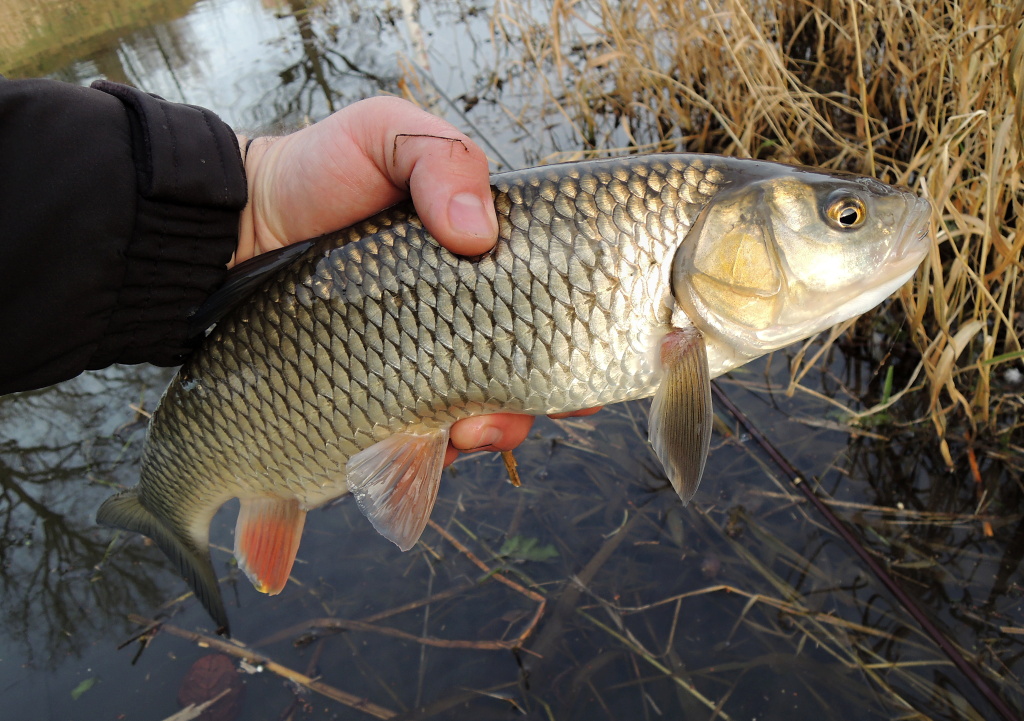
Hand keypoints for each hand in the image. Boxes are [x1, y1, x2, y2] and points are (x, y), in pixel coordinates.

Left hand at [237, 97, 598, 465]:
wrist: (234, 230)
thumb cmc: (317, 173)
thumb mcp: (385, 134)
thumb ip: (441, 158)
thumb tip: (480, 233)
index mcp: (485, 265)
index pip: (551, 308)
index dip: (577, 343)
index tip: (583, 373)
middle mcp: (463, 321)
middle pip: (529, 376)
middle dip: (535, 405)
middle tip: (507, 410)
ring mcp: (423, 365)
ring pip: (483, 420)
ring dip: (489, 435)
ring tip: (464, 433)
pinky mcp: (378, 401)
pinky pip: (421, 446)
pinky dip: (429, 457)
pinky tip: (414, 447)